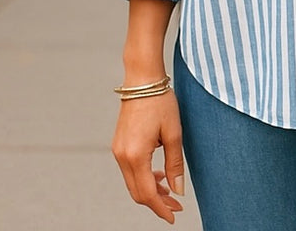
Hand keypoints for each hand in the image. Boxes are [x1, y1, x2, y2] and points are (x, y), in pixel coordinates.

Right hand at [112, 91, 184, 223]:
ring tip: (169, 190)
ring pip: (133, 182)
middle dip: (157, 202)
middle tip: (176, 205)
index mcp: (136, 155)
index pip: (147, 193)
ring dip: (150, 190)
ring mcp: (118, 151)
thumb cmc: (160, 102)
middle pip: (137, 192)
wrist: (142, 80)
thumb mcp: (173, 133)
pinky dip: (143, 177)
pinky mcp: (119, 145)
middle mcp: (122, 156)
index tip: (174, 216)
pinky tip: (158, 174)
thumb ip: (175, 164)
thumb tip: (178, 189)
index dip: (161, 208)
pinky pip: (130, 170)